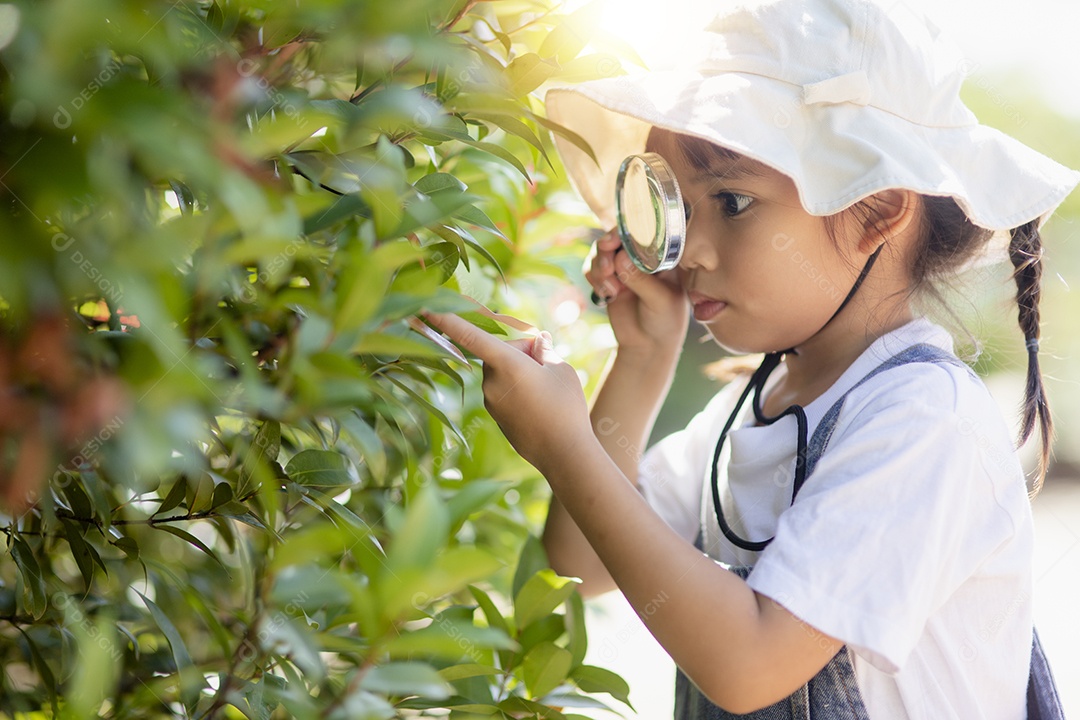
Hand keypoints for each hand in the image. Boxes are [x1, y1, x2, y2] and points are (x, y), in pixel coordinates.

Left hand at [422, 312, 591, 475]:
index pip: (469, 335)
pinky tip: (539, 403)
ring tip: (547, 389)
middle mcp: (491, 381)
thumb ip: (545, 350)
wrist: (563, 454)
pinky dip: (517, 389)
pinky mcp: (495, 415)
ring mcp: (491, 400)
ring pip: (501, 371)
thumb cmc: (566, 407)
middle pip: (499, 352)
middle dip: (519, 351)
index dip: (445, 319)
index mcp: (506, 363)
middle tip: (546, 363)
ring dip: (518, 371)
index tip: (421, 306)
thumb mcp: (562, 369)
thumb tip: (538, 341)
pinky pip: (503, 390)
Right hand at [583, 229, 689, 359]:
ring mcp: (624, 266)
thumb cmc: (665, 322)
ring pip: (601, 251)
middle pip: (617, 236)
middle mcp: (642, 256)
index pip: (645, 232)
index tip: (614, 241)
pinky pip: (592, 267)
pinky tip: (607, 294)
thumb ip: (641, 279)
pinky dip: (594, 278)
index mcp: (664, 255)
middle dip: (607, 248)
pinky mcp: (609, 278)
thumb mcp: (659, 300)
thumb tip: (621, 257)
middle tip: (607, 267)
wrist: (648, 346)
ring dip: (599, 266)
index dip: (627, 231)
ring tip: (610, 289)